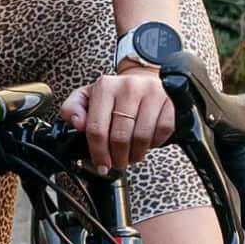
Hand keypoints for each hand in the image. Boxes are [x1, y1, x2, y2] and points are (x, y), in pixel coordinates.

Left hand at [61, 63, 176, 173]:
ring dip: (136, 154)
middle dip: (117, 157)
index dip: (98, 152)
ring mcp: (152, 93)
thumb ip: (73, 108)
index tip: (101, 165)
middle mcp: (129, 87)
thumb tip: (77, 123)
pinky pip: (162, 131)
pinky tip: (147, 143)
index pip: (96, 128)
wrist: (146, 79)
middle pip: (120, 136)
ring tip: (131, 155)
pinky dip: (154, 143)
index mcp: (105, 87)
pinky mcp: (171, 101)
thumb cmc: (116, 93)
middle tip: (117, 163)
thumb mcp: (88, 96)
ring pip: (141, 137)